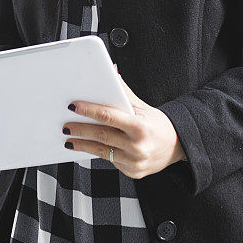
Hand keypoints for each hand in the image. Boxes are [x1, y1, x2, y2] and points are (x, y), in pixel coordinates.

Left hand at [63, 66, 186, 178]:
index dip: (89, 111)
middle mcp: (137, 147)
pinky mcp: (133, 173)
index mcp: (140, 127)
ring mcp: (135, 162)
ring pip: (102, 152)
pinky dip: (98, 152)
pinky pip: (111, 161)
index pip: (109, 117)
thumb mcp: (142, 106)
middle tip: (65, 125)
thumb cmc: (157, 123)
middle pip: (102, 136)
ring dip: (83, 145)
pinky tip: (88, 146)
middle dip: (81, 129)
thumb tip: (111, 70)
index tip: (74, 106)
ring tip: (70, 139)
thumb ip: (124, 92)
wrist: (177, 146)